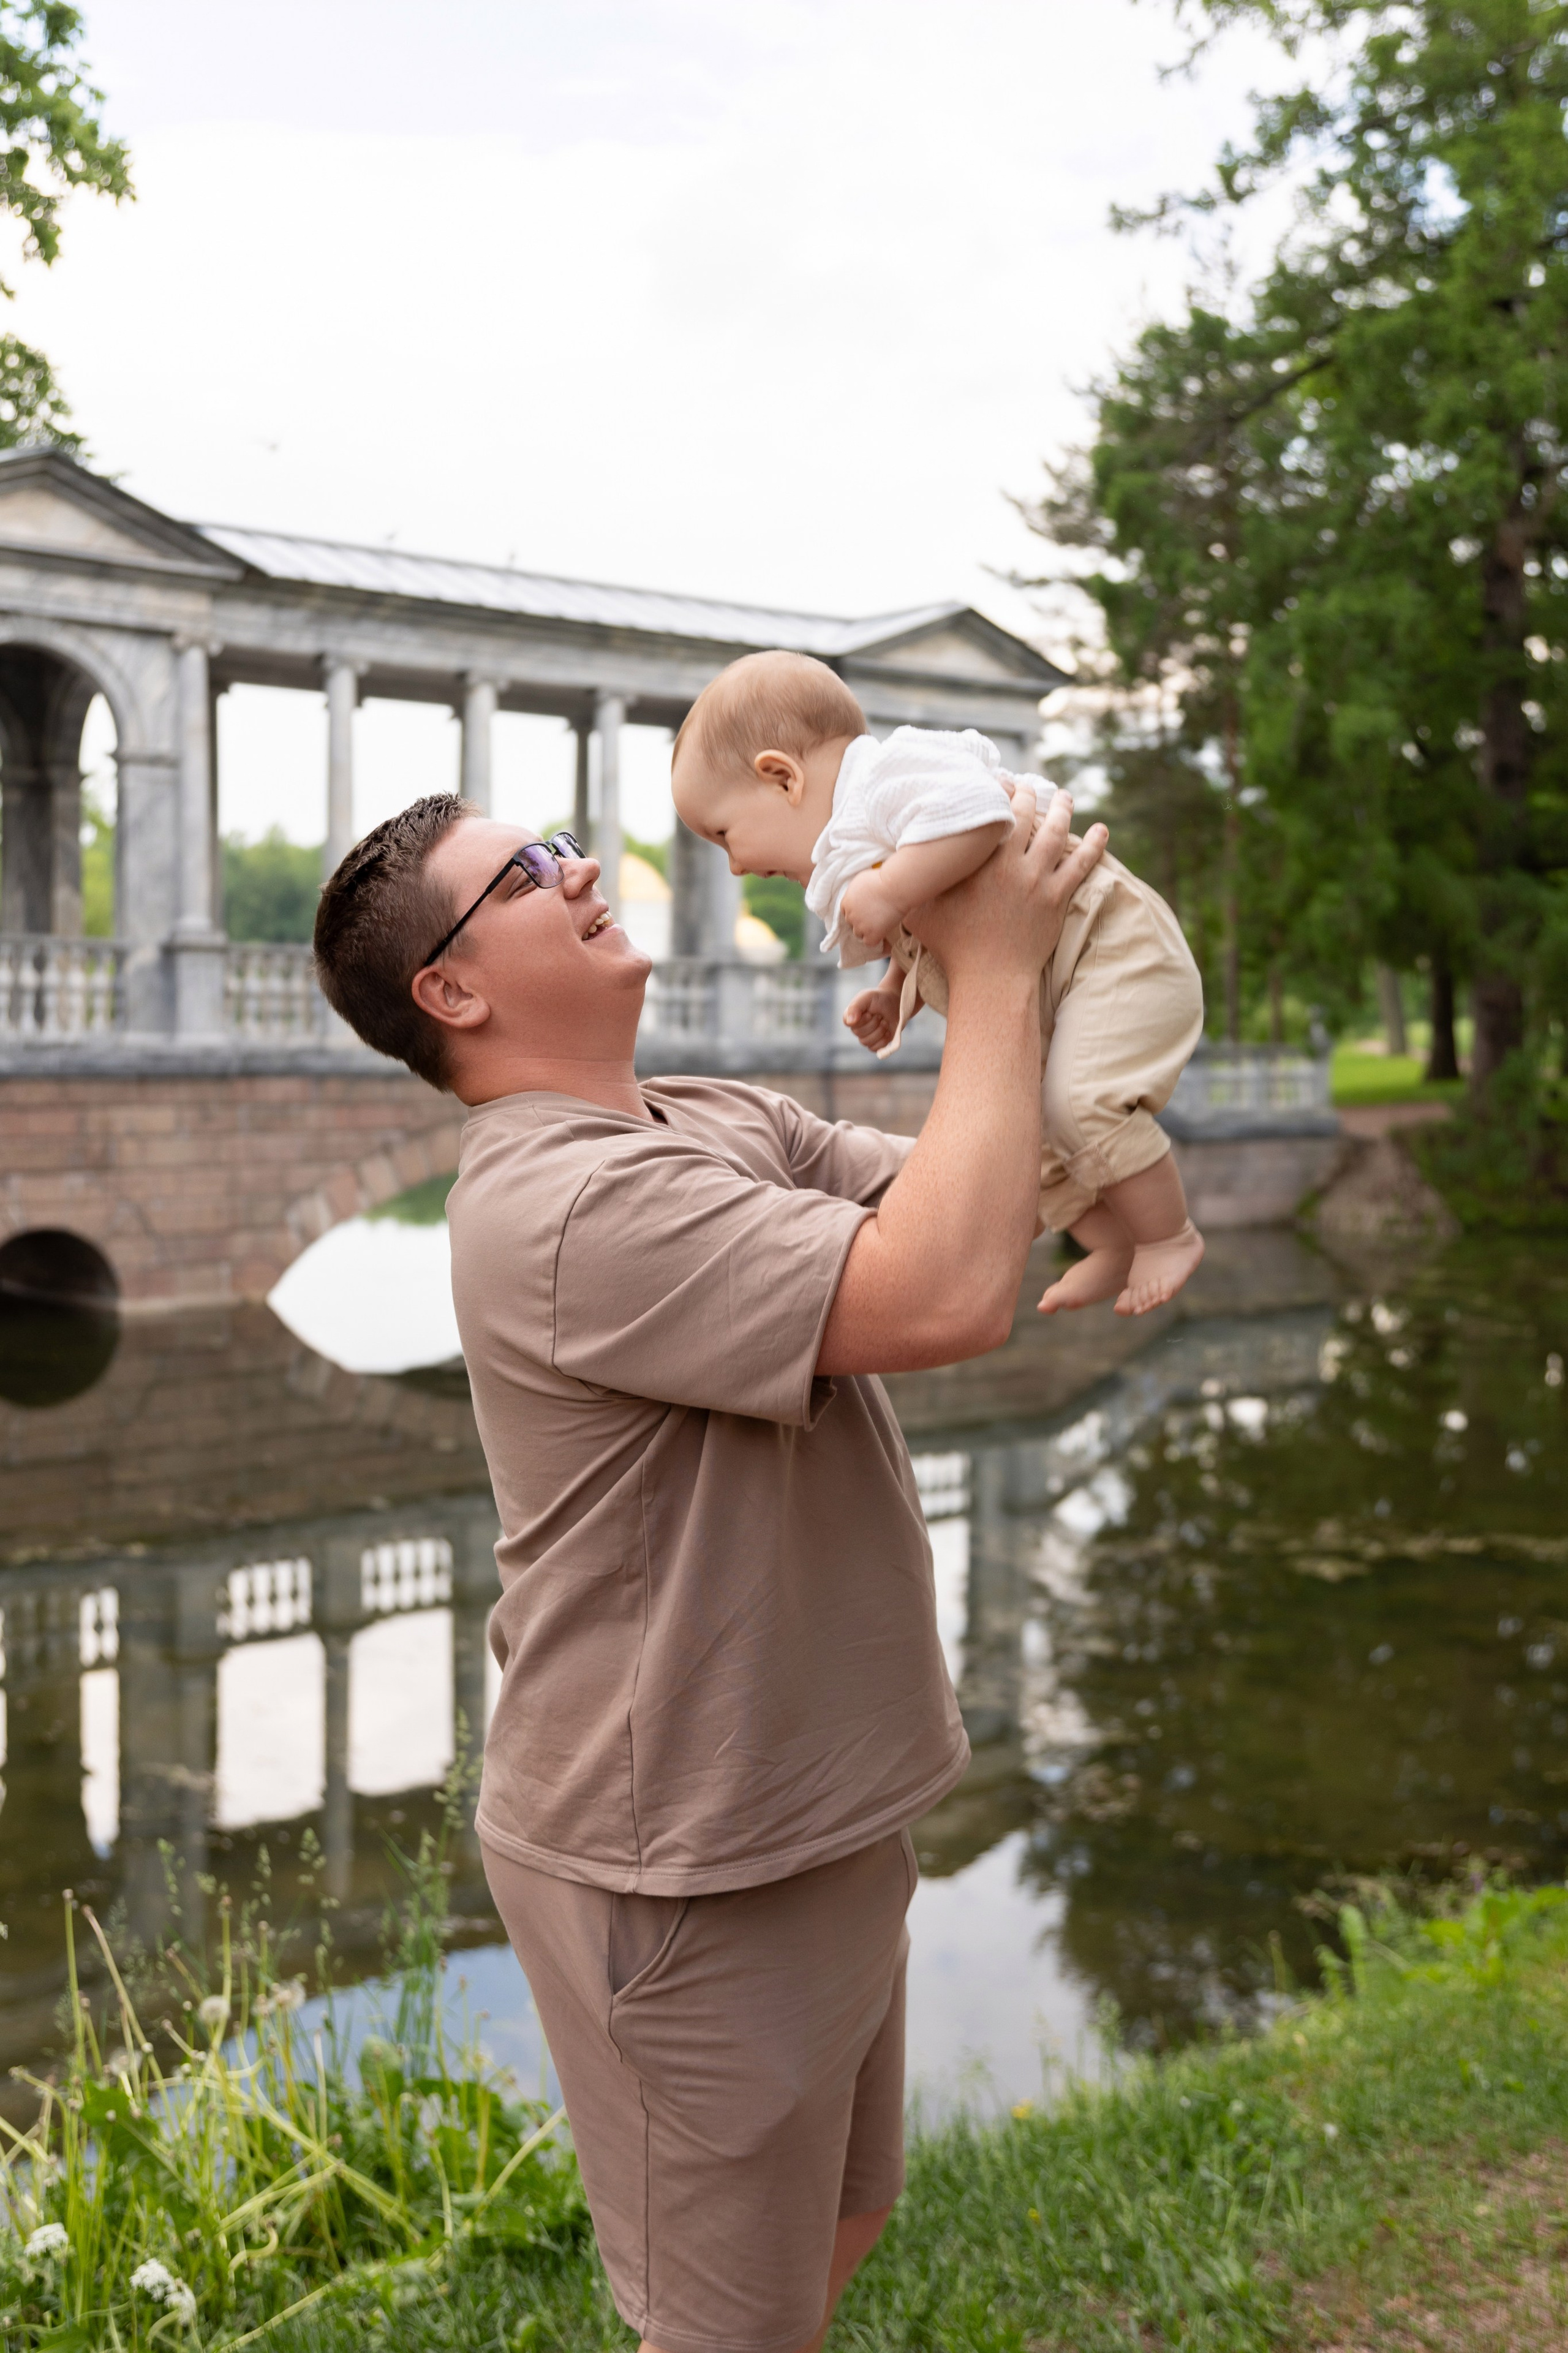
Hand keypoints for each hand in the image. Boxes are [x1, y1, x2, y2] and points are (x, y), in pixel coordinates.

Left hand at [840, 869, 900, 950]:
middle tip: (874, 916)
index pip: (846, 912)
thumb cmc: (881, 879)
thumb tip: (859, 894)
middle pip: (852, 924)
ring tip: (879, 924)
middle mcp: (850, 916)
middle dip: (861, 921)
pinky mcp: (871, 936)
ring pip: (859, 934)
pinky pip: (870, 942)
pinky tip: (882, 932)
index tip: (865, 911)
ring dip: (867, 931)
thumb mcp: (861, 880)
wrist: (895, 888)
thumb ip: (856, 891)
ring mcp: (860, 927)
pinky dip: (876, 939)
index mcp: (845, 902)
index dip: (856, 912)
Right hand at [844, 986, 900, 1052]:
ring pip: (866, 1042)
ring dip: (879, 1031)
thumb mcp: (867, 997)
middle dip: (873, 1023)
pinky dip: (883, 1040)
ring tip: (885, 1022)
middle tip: (880, 1015)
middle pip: (859, 1033)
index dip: (861, 1020)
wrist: (895, 1002)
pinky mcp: (877, 1043)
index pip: (848, 1023)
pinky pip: (875, 1049)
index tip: (870, 1012)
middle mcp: (857, 1027)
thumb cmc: (879, 998)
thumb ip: (855, 1006)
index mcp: (851, 1016)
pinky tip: (887, 1031)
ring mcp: (867, 1036)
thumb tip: (850, 1022)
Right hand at [905, 787, 1106, 989]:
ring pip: (1058, 834)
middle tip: (1028, 785)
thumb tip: (883, 867)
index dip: (998, 792)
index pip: (993, 814)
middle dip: (1029, 794)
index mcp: (981, 864)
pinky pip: (1082, 865)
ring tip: (1064, 796)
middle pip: (1027, 815)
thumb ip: (907, 886)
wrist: (991, 982)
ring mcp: (1039, 882)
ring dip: (1063, 810)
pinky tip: (1103, 831)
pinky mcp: (1057, 900)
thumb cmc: (953, 949)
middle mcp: (1013, 866)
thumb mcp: (920, 913)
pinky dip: (1094, 845)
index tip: (998, 781)